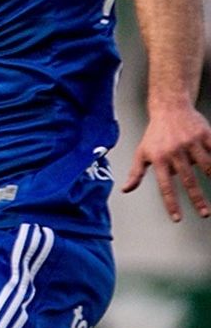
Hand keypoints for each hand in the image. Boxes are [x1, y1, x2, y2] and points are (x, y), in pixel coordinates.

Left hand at [122, 105, 210, 221]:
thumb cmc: (155, 134)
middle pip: (188, 180)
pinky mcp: (205, 134)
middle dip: (196, 199)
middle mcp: (175, 152)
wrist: (169, 108)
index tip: (177, 219)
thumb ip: (136, 173)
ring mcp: (191, 143)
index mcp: (159, 159)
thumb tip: (125, 190)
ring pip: (206, 166)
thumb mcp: (142, 152)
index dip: (171, 203)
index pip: (165, 186)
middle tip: (204, 214)